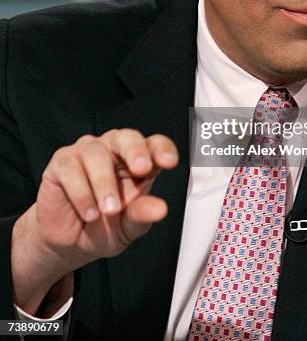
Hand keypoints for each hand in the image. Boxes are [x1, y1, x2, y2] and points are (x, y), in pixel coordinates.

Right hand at [12, 129, 177, 312]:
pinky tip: (89, 211)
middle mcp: (114, 151)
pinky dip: (81, 192)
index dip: (162, 149)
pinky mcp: (62, 162)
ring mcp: (87, 153)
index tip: (169, 161)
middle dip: (135, 151)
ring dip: (104, 183)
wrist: (69, 243)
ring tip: (109, 211)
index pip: (154, 145)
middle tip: (141, 169)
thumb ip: (142, 215)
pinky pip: (70, 167)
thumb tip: (160, 209)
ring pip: (97, 153)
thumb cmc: (103, 228)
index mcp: (138, 162)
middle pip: (126, 137)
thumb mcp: (127, 227)